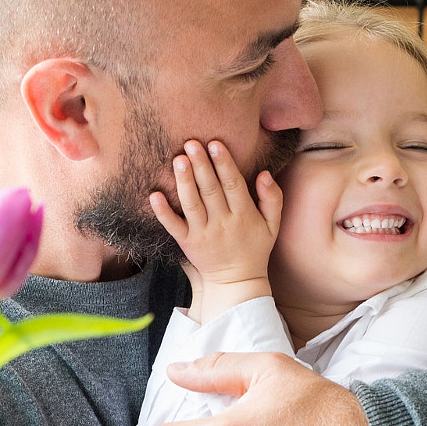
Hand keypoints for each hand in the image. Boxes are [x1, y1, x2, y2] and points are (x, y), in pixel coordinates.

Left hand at [149, 140, 281, 323]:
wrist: (236, 282)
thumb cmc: (255, 248)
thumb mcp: (273, 225)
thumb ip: (272, 198)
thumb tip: (265, 173)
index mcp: (244, 215)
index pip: (233, 184)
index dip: (224, 164)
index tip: (215, 144)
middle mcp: (222, 223)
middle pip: (210, 190)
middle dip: (201, 165)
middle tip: (191, 142)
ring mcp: (203, 234)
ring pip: (192, 204)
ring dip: (184, 182)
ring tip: (178, 160)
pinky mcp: (187, 244)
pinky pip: (173, 227)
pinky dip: (163, 212)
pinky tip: (154, 195)